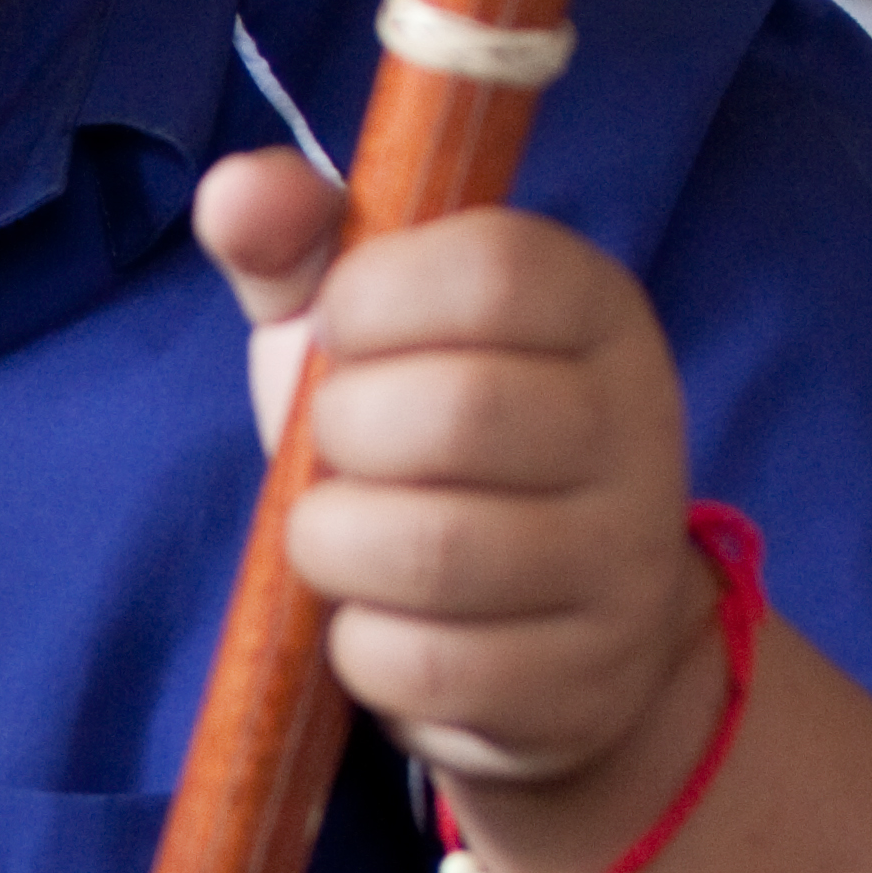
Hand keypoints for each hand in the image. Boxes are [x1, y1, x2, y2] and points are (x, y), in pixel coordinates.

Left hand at [192, 152, 720, 845]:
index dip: (375, 298)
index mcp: (594, 308)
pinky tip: (374, 620)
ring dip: (334, 544)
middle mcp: (637, 426)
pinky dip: (358, 646)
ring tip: (338, 534)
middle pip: (459, 413)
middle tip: (335, 448)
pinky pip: (428, 665)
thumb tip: (235, 190)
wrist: (545, 632)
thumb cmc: (431, 447)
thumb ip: (300, 245)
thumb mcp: (368, 330)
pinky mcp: (582, 682)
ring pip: (435, 549)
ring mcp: (622, 562)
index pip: (497, 270)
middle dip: (342, 432)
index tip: (338, 329)